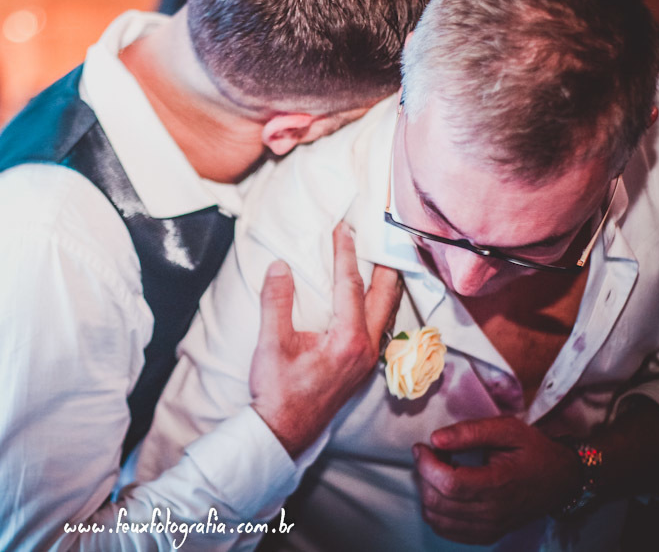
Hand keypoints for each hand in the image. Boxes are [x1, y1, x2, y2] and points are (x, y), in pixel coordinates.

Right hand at [250, 221, 401, 456]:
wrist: (283, 431)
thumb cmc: (278, 391)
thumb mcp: (271, 344)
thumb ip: (276, 302)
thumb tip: (280, 266)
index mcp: (348, 339)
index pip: (351, 284)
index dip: (346, 252)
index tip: (343, 228)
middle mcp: (366, 348)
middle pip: (385, 295)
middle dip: (383, 264)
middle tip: (383, 237)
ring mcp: (367, 359)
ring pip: (387, 312)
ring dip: (385, 285)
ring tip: (382, 262)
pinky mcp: (361, 367)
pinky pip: (380, 326)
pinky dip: (380, 304)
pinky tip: (371, 299)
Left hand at [413, 416, 579, 544]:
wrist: (562, 480)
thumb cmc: (534, 451)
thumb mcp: (508, 429)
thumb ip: (471, 432)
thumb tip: (435, 439)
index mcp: (498, 484)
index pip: (449, 483)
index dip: (426, 465)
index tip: (421, 447)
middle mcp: (493, 512)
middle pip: (439, 502)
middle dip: (423, 476)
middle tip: (429, 457)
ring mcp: (490, 527)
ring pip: (438, 519)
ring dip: (427, 494)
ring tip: (436, 473)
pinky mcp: (487, 534)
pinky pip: (448, 531)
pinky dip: (436, 513)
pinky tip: (442, 494)